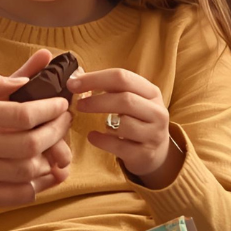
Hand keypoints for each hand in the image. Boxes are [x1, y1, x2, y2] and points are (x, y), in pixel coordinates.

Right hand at [0, 52, 73, 207]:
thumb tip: (20, 81)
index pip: (24, 114)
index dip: (49, 108)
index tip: (60, 102)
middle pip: (32, 144)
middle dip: (56, 130)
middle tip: (63, 120)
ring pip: (27, 172)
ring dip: (49, 157)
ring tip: (54, 143)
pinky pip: (12, 196)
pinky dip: (34, 185)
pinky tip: (39, 171)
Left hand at [70, 68, 181, 185]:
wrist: (157, 152)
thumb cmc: (137, 119)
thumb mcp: (132, 99)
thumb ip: (108, 87)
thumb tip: (76, 76)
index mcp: (152, 92)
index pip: (123, 78)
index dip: (95, 79)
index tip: (73, 84)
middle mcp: (157, 112)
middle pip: (125, 100)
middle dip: (97, 100)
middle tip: (78, 104)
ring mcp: (153, 134)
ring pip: (125, 124)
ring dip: (102, 121)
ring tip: (88, 119)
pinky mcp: (145, 154)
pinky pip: (119, 146)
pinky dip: (102, 140)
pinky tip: (93, 137)